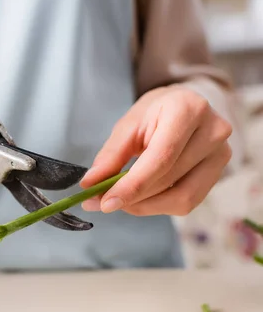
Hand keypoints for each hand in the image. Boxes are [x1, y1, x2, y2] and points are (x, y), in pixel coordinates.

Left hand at [79, 85, 231, 215]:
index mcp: (187, 110)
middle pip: (168, 179)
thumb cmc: (155, 112)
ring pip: (181, 198)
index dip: (132, 185)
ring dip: (144, 205)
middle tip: (99, 202)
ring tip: (120, 200)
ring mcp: (221, 154)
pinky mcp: (219, 173)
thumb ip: (110, 156)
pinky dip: (159, 205)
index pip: (161, 158)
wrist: (185, 106)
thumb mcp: (128, 125)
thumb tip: (90, 184)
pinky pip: (188, 202)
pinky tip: (141, 197)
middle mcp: (212, 132)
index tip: (105, 202)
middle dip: (131, 197)